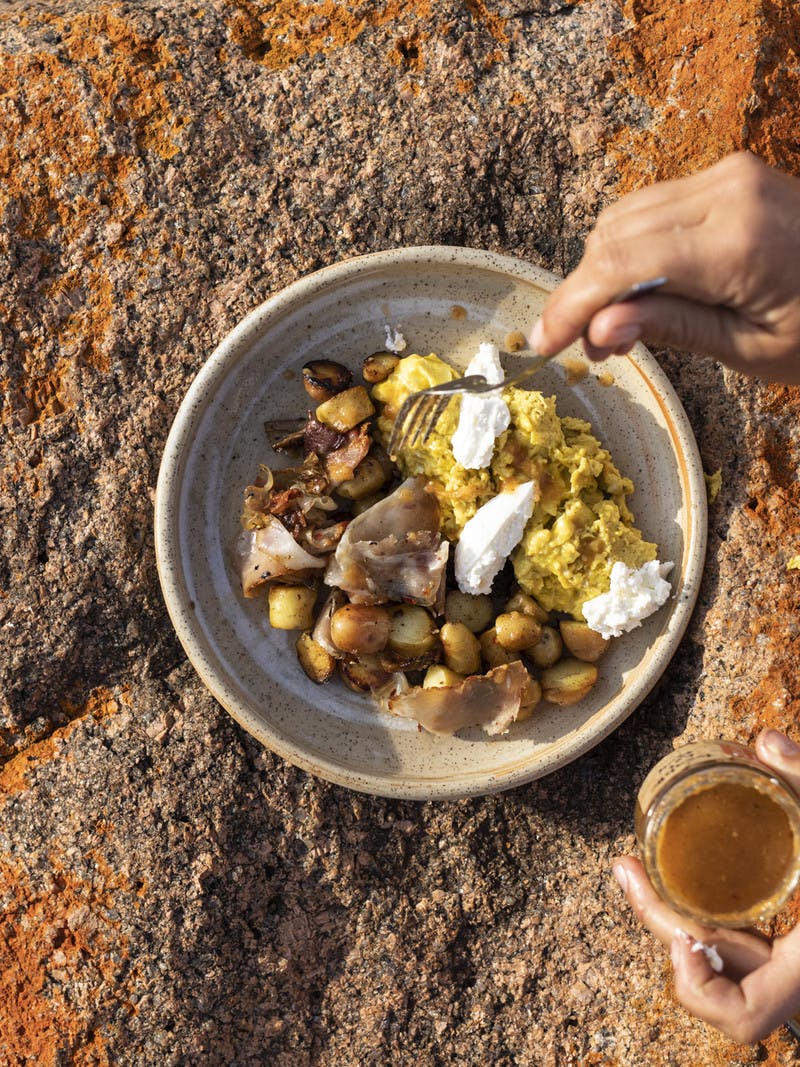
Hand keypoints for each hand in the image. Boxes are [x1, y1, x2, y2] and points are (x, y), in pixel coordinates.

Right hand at [531, 153, 799, 383]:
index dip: (571, 305)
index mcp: (738, 243)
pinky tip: (637, 291)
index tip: (543, 344)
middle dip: (584, 293)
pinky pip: (652, 208)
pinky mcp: (727, 176)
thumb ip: (671, 330)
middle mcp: (728, 192)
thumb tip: (598, 330)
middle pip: (613, 236)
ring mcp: (728, 175)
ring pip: (624, 217)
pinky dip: (630, 249)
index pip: (622, 265)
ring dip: (603, 272)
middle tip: (584, 348)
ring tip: (613, 327)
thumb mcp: (750, 349)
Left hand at [613, 729, 799, 1043]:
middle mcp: (796, 977)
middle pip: (713, 978)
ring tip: (637, 876)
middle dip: (662, 924)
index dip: (703, 987)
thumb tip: (766, 742)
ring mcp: (788, 968)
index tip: (683, 938)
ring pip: (721, 964)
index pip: (745, 1012)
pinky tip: (679, 889)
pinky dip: (708, 924)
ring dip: (678, 923)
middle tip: (627, 871)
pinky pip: (736, 950)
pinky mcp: (784, 951)